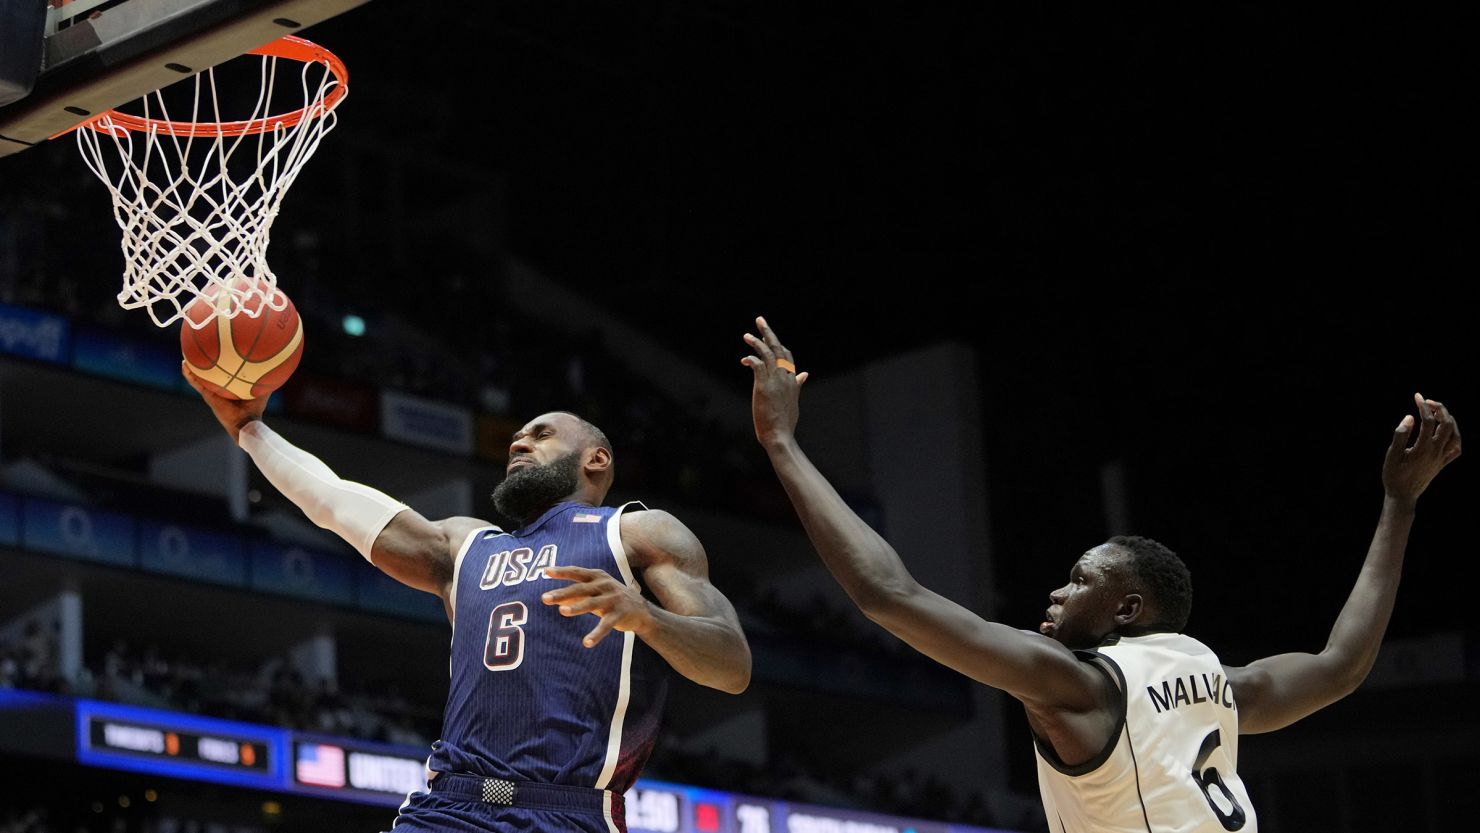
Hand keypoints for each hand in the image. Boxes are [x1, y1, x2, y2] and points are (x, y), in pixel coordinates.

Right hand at [181, 361, 268, 442]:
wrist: (246, 423)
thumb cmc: (255, 409)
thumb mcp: (262, 390)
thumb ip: (267, 379)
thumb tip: (277, 365)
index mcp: (229, 389)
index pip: (224, 377)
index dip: (220, 368)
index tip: (218, 355)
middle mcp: (219, 390)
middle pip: (210, 376)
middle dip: (204, 366)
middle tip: (198, 353)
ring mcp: (211, 393)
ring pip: (199, 379)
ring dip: (191, 369)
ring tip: (186, 357)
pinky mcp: (208, 396)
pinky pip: (196, 383)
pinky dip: (189, 374)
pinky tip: (184, 365)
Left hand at [542, 566, 653, 646]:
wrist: (642, 610)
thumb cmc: (612, 598)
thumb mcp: (596, 591)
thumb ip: (576, 593)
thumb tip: (554, 597)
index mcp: (597, 576)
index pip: (576, 572)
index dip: (561, 572)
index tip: (546, 572)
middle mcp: (605, 585)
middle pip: (580, 588)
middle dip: (562, 593)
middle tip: (544, 598)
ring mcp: (613, 599)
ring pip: (592, 603)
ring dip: (577, 607)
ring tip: (562, 612)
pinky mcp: (620, 614)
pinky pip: (606, 625)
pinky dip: (596, 634)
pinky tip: (586, 642)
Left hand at [741, 316, 808, 449]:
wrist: (779, 435)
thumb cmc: (785, 422)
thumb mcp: (794, 400)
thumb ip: (797, 385)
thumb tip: (804, 374)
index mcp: (793, 381)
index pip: (787, 356)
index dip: (778, 345)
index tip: (769, 339)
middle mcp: (786, 377)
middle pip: (779, 349)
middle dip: (768, 333)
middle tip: (760, 320)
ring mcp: (775, 381)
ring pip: (767, 354)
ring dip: (756, 342)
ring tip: (746, 336)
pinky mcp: (763, 386)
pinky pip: (757, 365)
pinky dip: (751, 359)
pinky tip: (744, 360)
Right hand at [1382, 393, 1460, 505]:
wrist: (1402, 496)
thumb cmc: (1393, 475)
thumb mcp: (1391, 455)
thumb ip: (1400, 435)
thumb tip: (1410, 417)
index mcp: (1423, 448)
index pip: (1429, 421)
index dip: (1423, 406)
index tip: (1417, 396)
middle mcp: (1436, 452)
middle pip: (1447, 424)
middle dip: (1440, 409)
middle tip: (1427, 402)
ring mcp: (1442, 458)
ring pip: (1455, 435)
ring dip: (1449, 421)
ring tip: (1437, 414)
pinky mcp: (1442, 464)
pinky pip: (1456, 449)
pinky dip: (1455, 437)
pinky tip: (1445, 432)